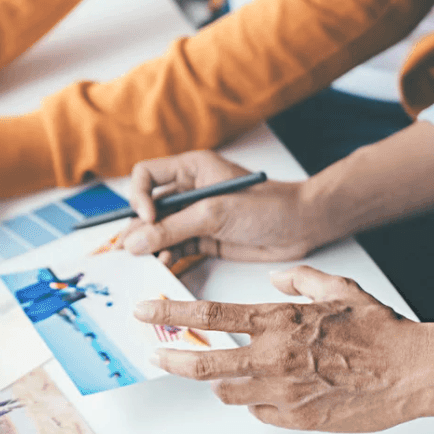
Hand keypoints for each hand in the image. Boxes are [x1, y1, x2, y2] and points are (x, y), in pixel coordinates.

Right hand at [119, 150, 320, 263]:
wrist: (303, 226)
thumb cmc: (268, 206)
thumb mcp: (214, 213)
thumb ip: (172, 228)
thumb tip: (135, 241)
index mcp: (191, 169)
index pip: (145, 175)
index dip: (139, 197)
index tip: (147, 218)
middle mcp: (189, 190)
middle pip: (148, 207)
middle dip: (138, 228)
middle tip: (130, 250)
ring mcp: (196, 216)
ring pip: (159, 230)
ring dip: (152, 246)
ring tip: (149, 261)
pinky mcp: (205, 238)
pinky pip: (175, 247)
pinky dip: (167, 256)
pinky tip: (166, 264)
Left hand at [134, 266, 433, 431]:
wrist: (413, 371)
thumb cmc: (380, 330)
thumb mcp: (339, 289)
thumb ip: (300, 281)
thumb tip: (274, 282)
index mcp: (279, 321)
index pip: (210, 315)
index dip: (171, 312)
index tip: (146, 311)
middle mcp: (273, 357)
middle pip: (203, 362)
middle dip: (172, 358)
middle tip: (155, 353)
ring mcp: (283, 391)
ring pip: (227, 392)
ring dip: (221, 382)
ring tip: (224, 374)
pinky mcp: (296, 418)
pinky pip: (260, 412)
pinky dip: (258, 402)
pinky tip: (271, 392)